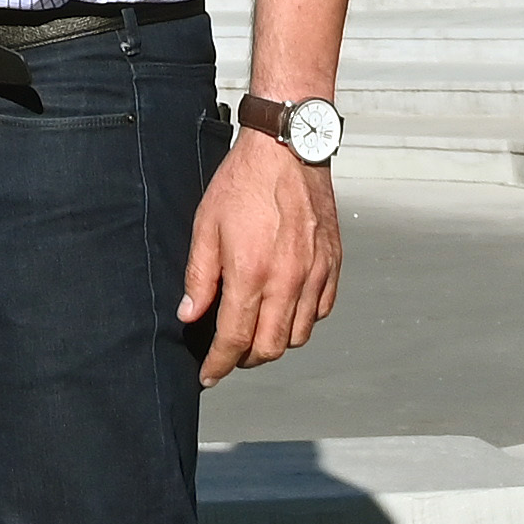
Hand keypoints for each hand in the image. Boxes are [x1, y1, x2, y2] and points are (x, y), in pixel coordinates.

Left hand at [178, 129, 339, 380]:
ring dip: (275, 341)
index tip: (208, 375)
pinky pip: (321, 311)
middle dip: (246, 358)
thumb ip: (199, 276)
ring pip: (298, 335)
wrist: (288, 148)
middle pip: (270, 348)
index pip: (236, 339)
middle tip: (230, 352)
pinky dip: (303, 319)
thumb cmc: (244, 182)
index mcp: (252, 272)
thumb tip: (190, 314)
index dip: (219, 364)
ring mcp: (315, 274)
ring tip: (256, 329)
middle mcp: (288, 280)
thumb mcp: (206, 225)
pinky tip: (285, 307)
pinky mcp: (333, 264)